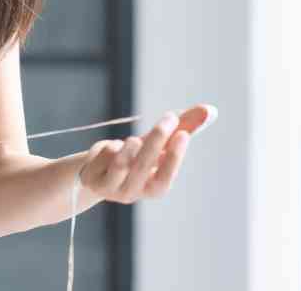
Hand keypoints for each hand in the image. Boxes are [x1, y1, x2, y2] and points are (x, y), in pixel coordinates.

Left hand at [78, 103, 215, 203]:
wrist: (98, 169)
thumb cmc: (137, 155)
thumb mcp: (160, 143)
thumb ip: (185, 128)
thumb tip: (210, 109)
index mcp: (152, 188)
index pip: (164, 179)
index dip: (174, 159)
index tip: (184, 134)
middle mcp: (131, 192)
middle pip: (143, 169)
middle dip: (157, 141)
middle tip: (170, 118)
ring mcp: (110, 187)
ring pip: (120, 168)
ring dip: (129, 151)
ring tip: (134, 139)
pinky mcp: (91, 178)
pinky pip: (100, 159)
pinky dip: (108, 148)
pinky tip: (111, 146)